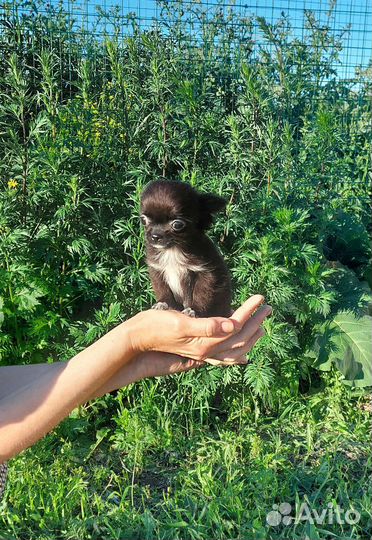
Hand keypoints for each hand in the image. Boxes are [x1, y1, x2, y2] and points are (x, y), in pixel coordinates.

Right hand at [127, 295, 270, 364]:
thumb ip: (206, 326)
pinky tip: (242, 355)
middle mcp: (206, 350)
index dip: (249, 310)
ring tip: (261, 326)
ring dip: (250, 337)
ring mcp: (201, 353)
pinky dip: (236, 355)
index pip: (235, 324)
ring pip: (234, 350)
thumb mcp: (180, 322)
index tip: (261, 297)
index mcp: (205, 342)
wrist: (136, 339)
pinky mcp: (196, 352)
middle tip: (268, 308)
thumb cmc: (155, 327)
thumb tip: (231, 325)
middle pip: (239, 338)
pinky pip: (223, 357)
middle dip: (255, 322)